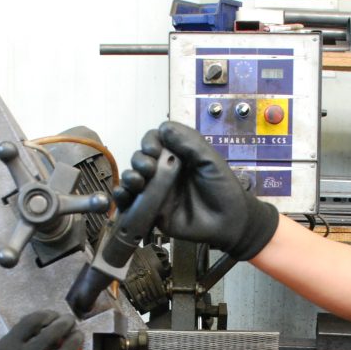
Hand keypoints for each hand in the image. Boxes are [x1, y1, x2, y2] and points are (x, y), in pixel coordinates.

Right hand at [118, 121, 278, 260]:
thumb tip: (164, 127)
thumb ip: (189, 143)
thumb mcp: (209, 161)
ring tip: (138, 182)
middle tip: (150, 168)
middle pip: (140, 158)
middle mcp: (164, 171)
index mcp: (177, 156)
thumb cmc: (222, 188)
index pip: (155, 140)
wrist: (229, 221)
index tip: (155, 150)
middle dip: (139, 160)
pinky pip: (131, 203)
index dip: (150, 141)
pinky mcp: (152, 211)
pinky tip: (123, 194)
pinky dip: (121, 197)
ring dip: (129, 176)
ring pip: (132, 178)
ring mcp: (157, 191)